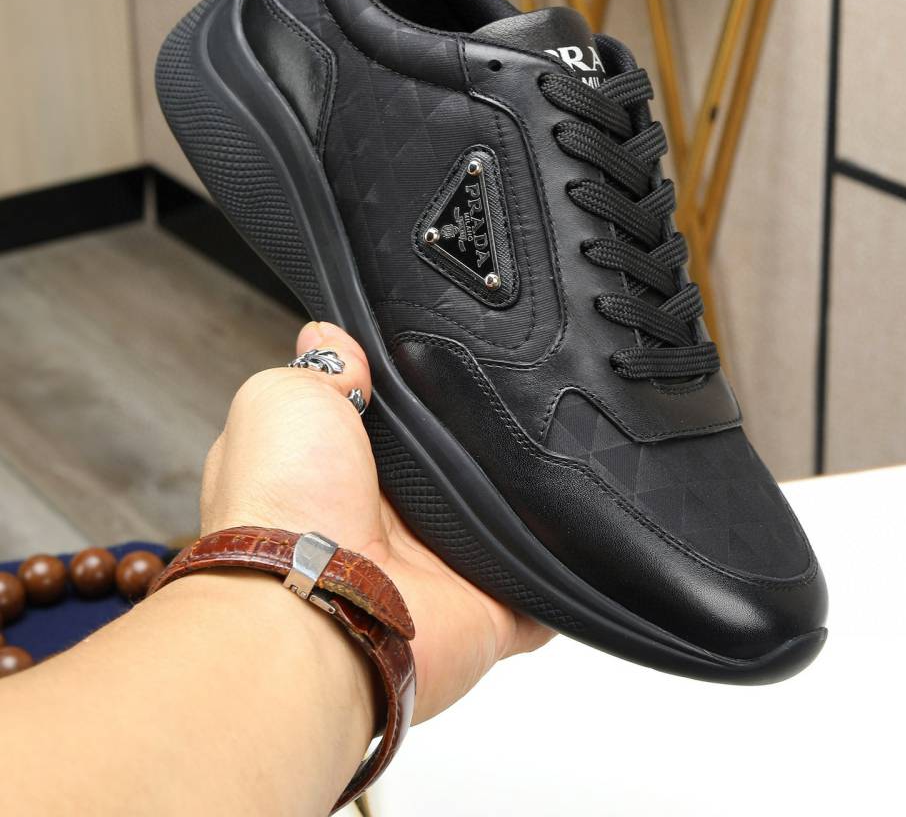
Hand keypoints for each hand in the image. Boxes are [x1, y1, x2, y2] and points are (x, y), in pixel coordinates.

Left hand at [199, 320, 553, 720]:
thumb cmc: (283, 503)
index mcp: (337, 472)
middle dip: (478, 440)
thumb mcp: (282, 397)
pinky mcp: (488, 612)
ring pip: (503, 523)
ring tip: (556, 445)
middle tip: (510, 396)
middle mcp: (388, 524)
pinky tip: (578, 535)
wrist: (314, 609)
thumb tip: (332, 337)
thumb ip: (321, 367)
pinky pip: (543, 593)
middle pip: (452, 470)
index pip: (386, 422)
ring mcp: (440, 571)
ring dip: (523, 498)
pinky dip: (563, 575)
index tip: (443, 354)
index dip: (410, 393)